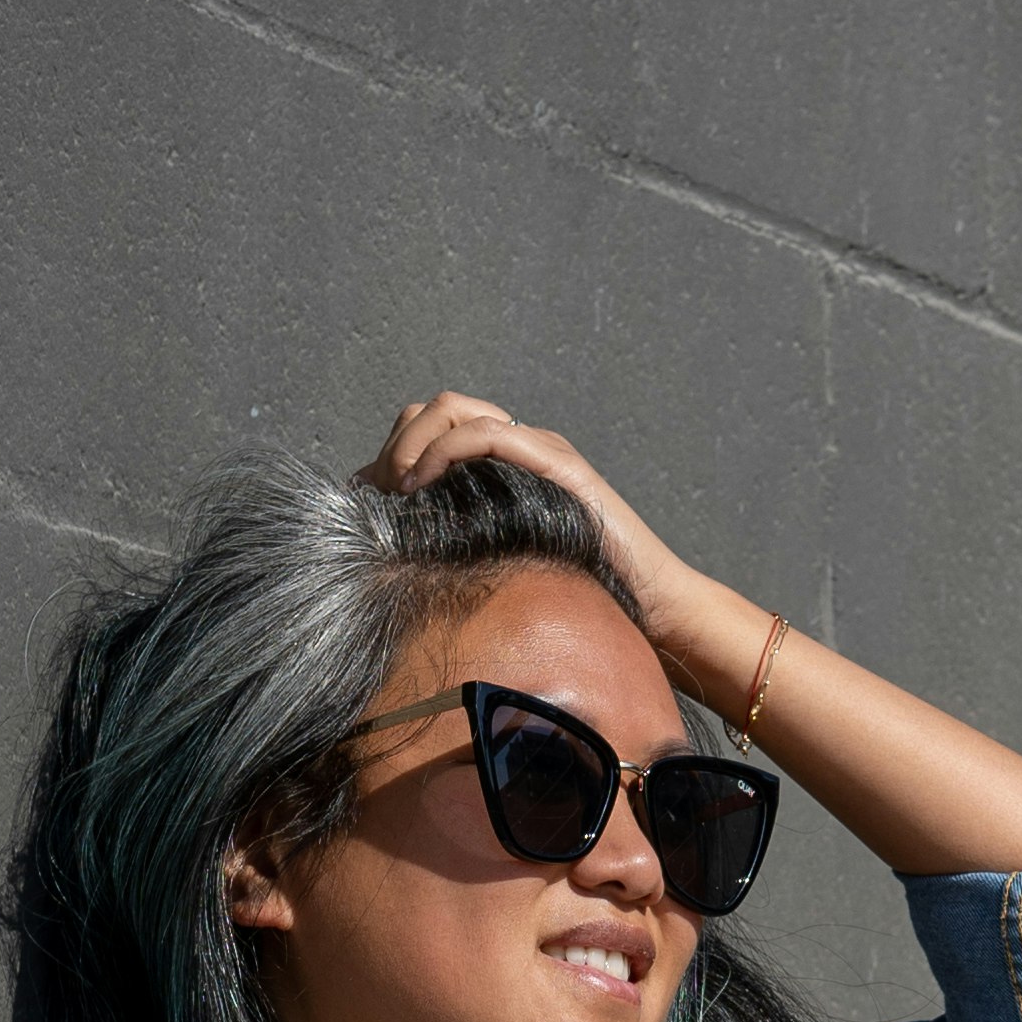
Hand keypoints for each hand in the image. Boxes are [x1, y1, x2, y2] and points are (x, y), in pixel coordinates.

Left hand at [365, 392, 696, 635]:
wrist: (653, 610)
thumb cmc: (585, 602)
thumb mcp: (502, 575)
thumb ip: (460, 555)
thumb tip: (395, 565)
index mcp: (502, 470)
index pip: (428, 433)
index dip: (389, 457)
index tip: (367, 504)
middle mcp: (519, 447)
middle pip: (432, 411)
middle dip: (394, 446)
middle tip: (380, 498)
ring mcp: (539, 450)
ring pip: (452, 411)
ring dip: (411, 444)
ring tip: (396, 489)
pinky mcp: (557, 463)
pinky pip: (488, 433)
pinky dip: (445, 450)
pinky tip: (424, 485)